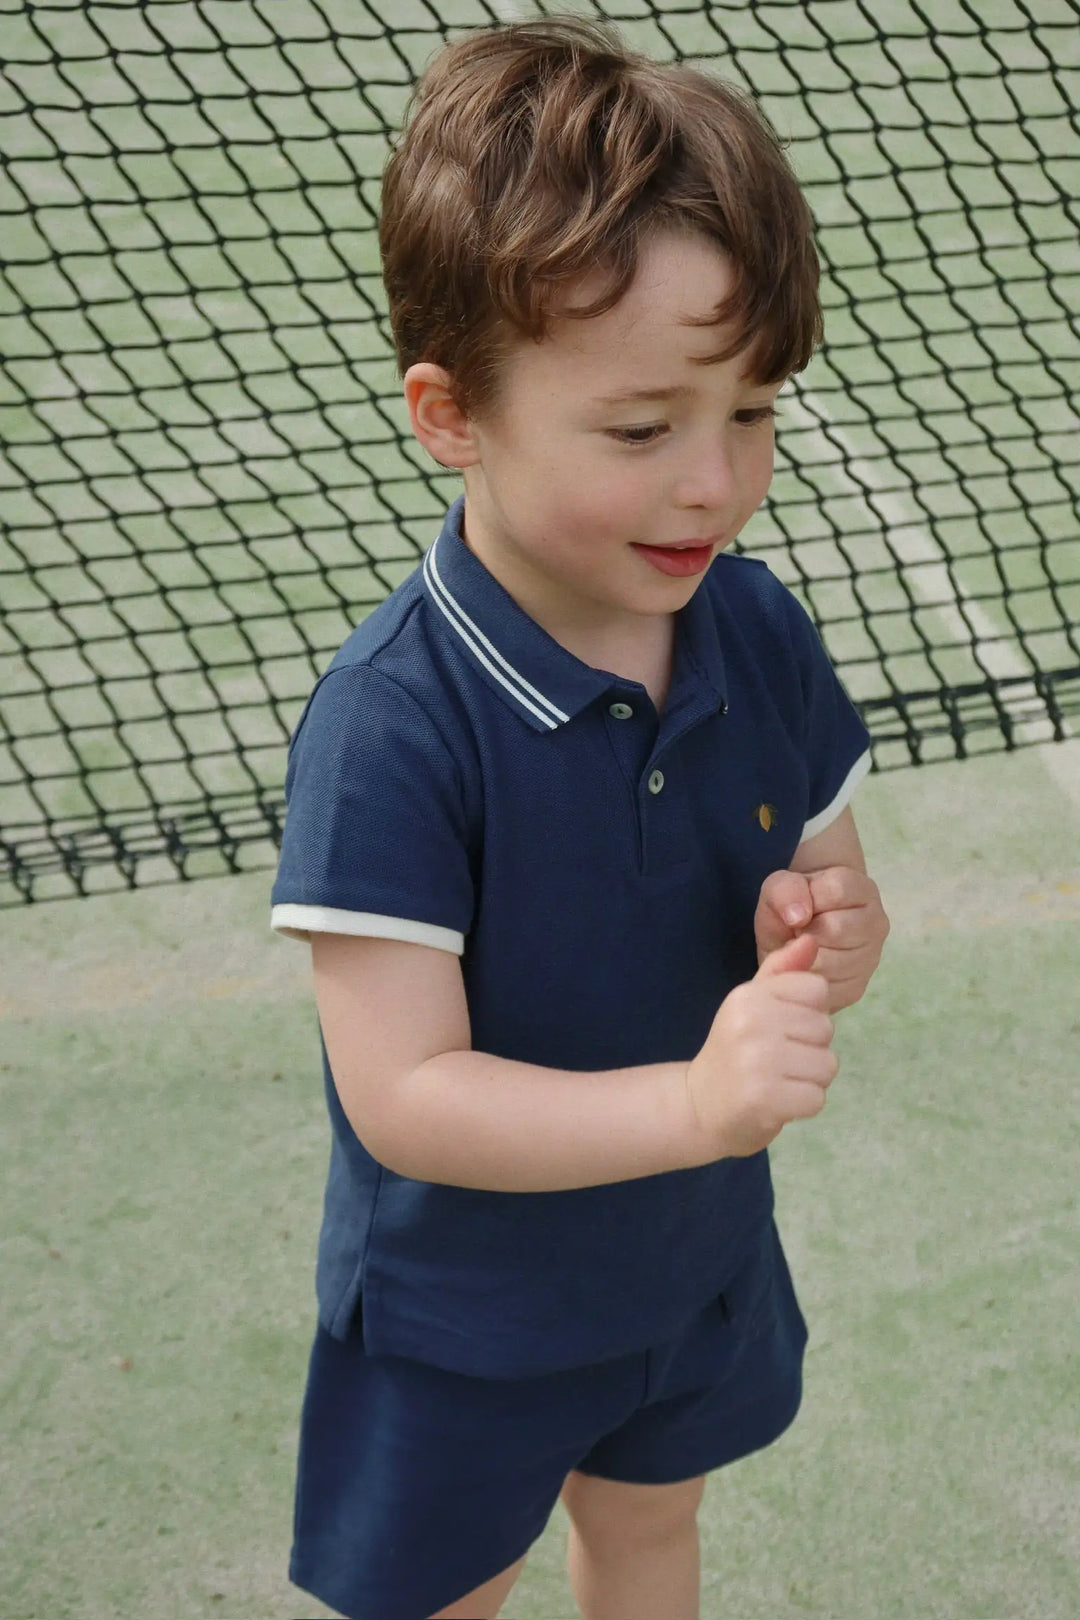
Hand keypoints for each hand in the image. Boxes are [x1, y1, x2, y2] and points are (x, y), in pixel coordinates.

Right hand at [684, 933, 837, 1159]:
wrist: (701, 1105)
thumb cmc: (734, 1050)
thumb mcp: (752, 1003)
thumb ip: (781, 972)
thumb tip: (810, 940)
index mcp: (749, 995)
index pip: (817, 990)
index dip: (808, 1011)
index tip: (782, 1027)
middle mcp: (751, 1023)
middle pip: (826, 1028)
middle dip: (811, 1048)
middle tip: (778, 1060)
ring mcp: (758, 1063)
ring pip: (827, 1065)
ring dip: (811, 1079)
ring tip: (780, 1080)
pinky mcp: (766, 1099)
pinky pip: (817, 1098)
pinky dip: (804, 1105)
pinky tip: (779, 1102)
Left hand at [754, 865, 889, 1011]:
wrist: (791, 940)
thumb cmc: (790, 908)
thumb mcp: (780, 887)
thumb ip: (786, 890)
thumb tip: (798, 916)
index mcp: (863, 891)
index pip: (837, 890)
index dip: (810, 898)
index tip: (802, 905)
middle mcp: (876, 924)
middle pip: (836, 928)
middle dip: (807, 930)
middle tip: (799, 930)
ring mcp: (870, 959)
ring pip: (830, 961)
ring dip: (804, 955)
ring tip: (802, 947)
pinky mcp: (854, 988)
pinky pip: (824, 987)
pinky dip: (805, 977)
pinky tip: (804, 966)